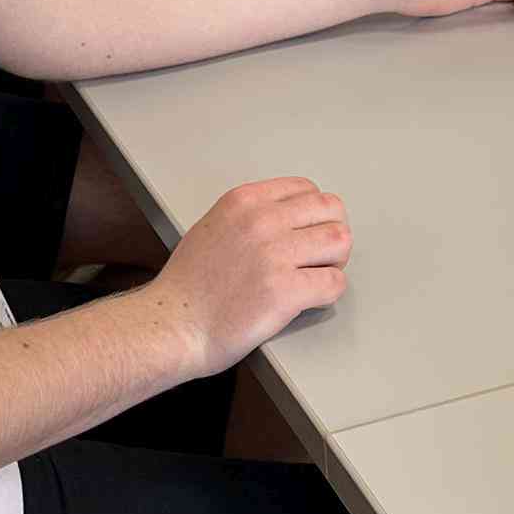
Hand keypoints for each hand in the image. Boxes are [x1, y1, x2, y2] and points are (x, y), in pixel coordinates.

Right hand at [147, 178, 351, 375]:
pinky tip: (309, 299)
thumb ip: (249, 216)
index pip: (307, 189)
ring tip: (316, 276)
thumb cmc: (187, 286)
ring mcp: (275, 255)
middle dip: (331, 234)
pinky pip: (334, 282)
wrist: (172, 325)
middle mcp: (261, 221)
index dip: (315, 214)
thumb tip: (288, 219)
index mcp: (244, 201)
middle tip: (319, 257)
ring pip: (340, 242)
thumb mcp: (212, 227)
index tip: (308, 234)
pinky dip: (328, 293)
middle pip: (331, 210)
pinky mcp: (285, 291)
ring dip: (334, 262)